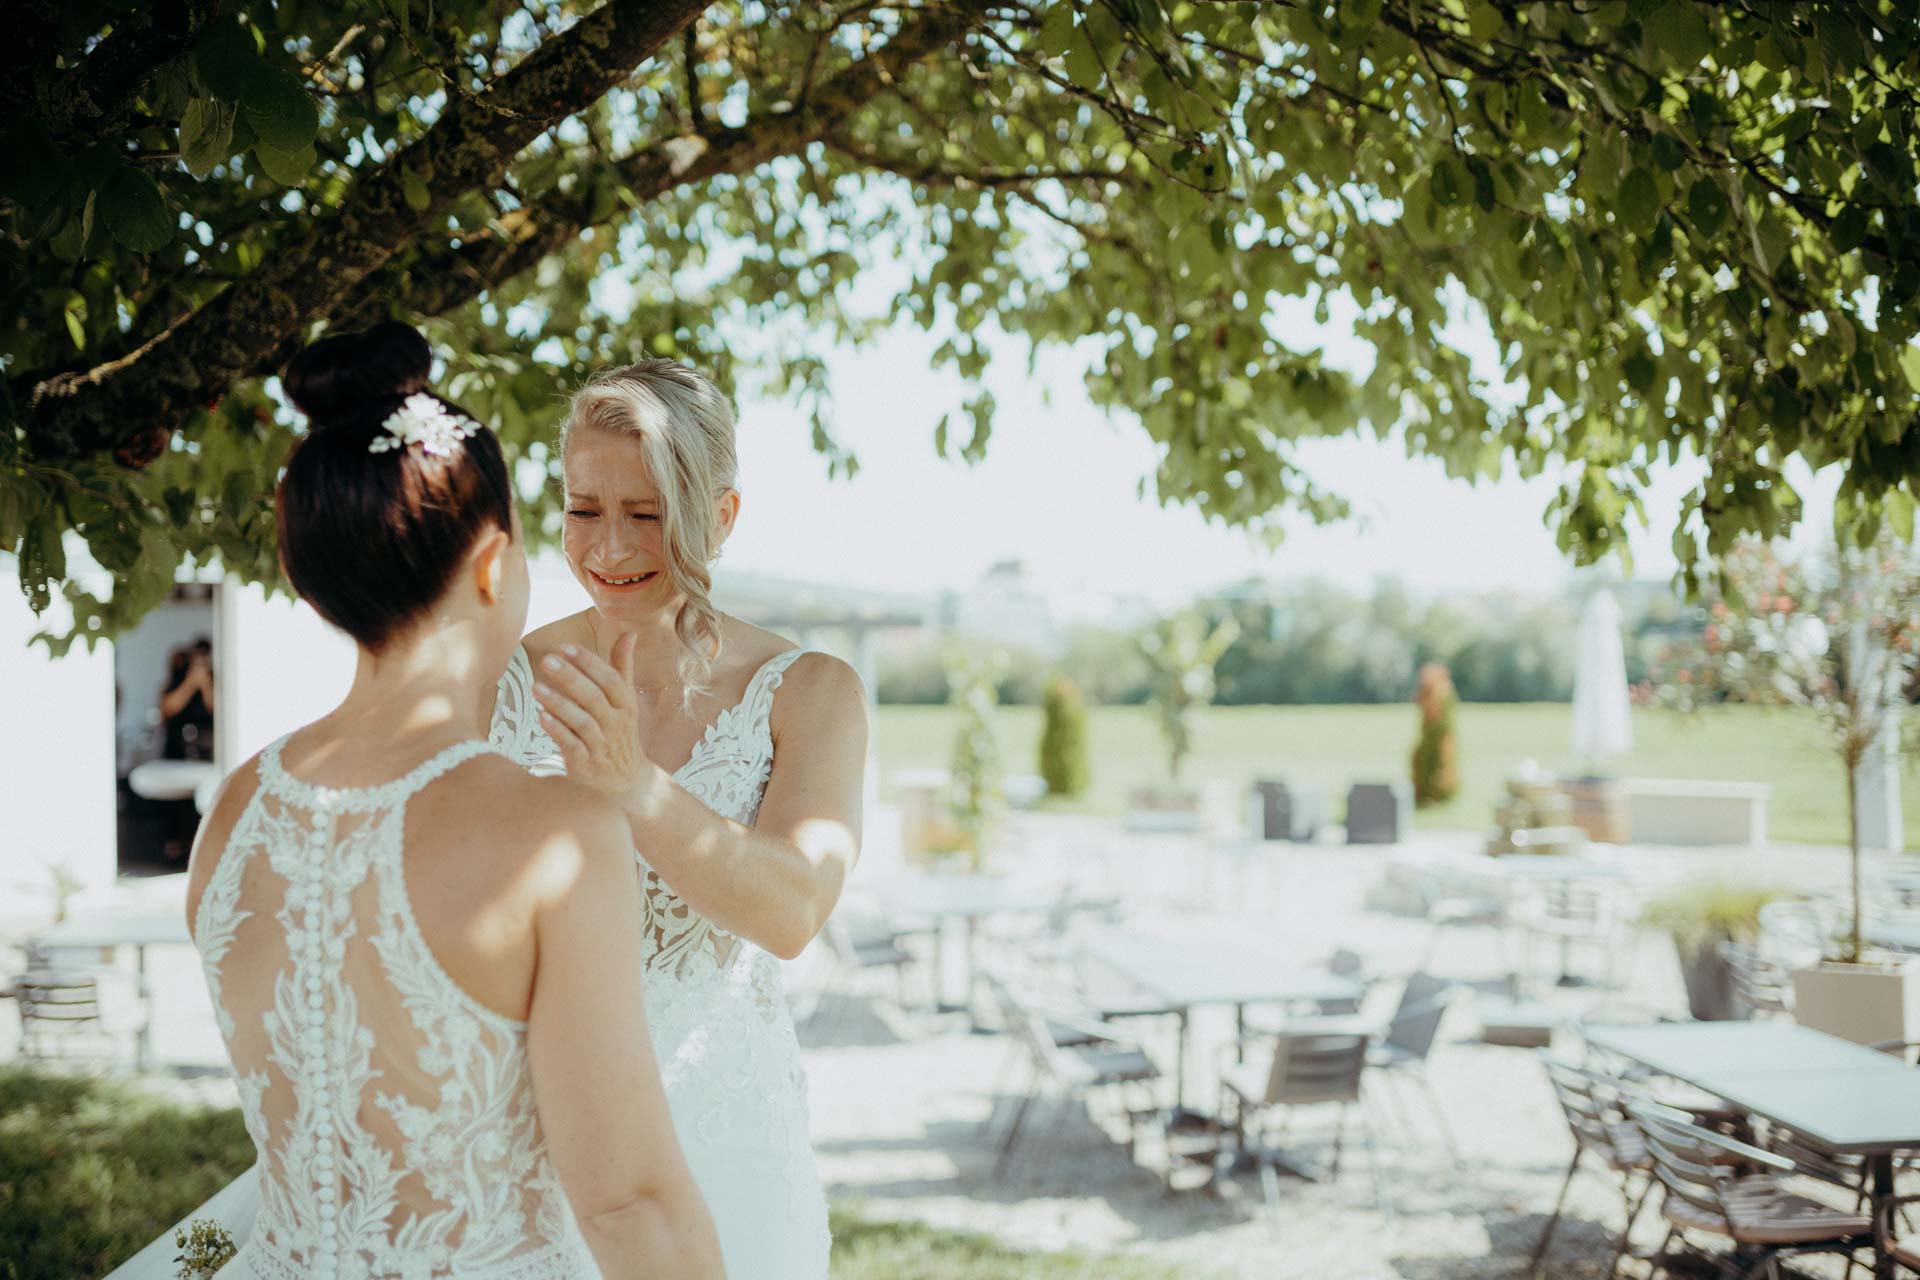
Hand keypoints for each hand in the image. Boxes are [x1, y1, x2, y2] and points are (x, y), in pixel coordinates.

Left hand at [533, 634, 663, 802]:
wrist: (626, 779)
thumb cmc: (620, 731)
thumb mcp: (625, 700)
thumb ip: (622, 666)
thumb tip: (629, 633)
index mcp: (626, 705)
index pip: (610, 680)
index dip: (588, 663)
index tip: (565, 648)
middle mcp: (616, 723)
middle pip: (594, 697)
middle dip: (570, 678)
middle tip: (546, 660)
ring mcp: (601, 744)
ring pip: (581, 721)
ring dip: (558, 703)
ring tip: (535, 687)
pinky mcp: (585, 763)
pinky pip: (571, 744)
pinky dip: (557, 730)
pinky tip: (541, 716)